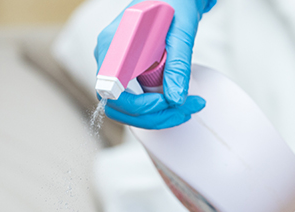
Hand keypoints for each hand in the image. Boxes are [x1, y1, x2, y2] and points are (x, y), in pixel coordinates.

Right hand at [95, 0, 215, 128]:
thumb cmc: (174, 2)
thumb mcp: (181, 31)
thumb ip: (177, 64)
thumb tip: (176, 98)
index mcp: (113, 44)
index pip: (112, 91)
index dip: (138, 105)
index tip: (166, 101)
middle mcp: (107, 58)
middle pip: (118, 106)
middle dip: (153, 116)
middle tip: (187, 109)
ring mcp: (114, 67)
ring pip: (126, 109)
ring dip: (156, 116)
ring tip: (187, 107)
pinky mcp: (126, 73)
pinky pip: (133, 101)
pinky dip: (155, 109)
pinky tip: (177, 101)